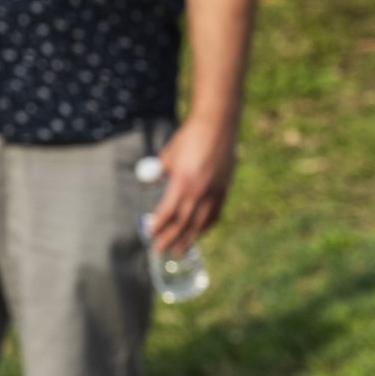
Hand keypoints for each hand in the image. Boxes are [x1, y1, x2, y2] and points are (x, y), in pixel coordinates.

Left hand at [148, 111, 236, 254]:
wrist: (218, 125)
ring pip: (200, 222)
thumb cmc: (189, 138)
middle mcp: (200, 190)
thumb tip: (152, 185)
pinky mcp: (224, 188)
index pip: (168, 212)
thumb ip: (160, 173)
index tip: (150, 235)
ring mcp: (214, 191)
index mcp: (183, 182)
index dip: (158, 226)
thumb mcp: (168, 156)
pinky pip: (215, 213)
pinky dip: (206, 225)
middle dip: (170, 238)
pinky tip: (200, 231)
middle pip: (183, 222)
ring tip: (180, 251)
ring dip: (189, 238)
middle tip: (159, 251)